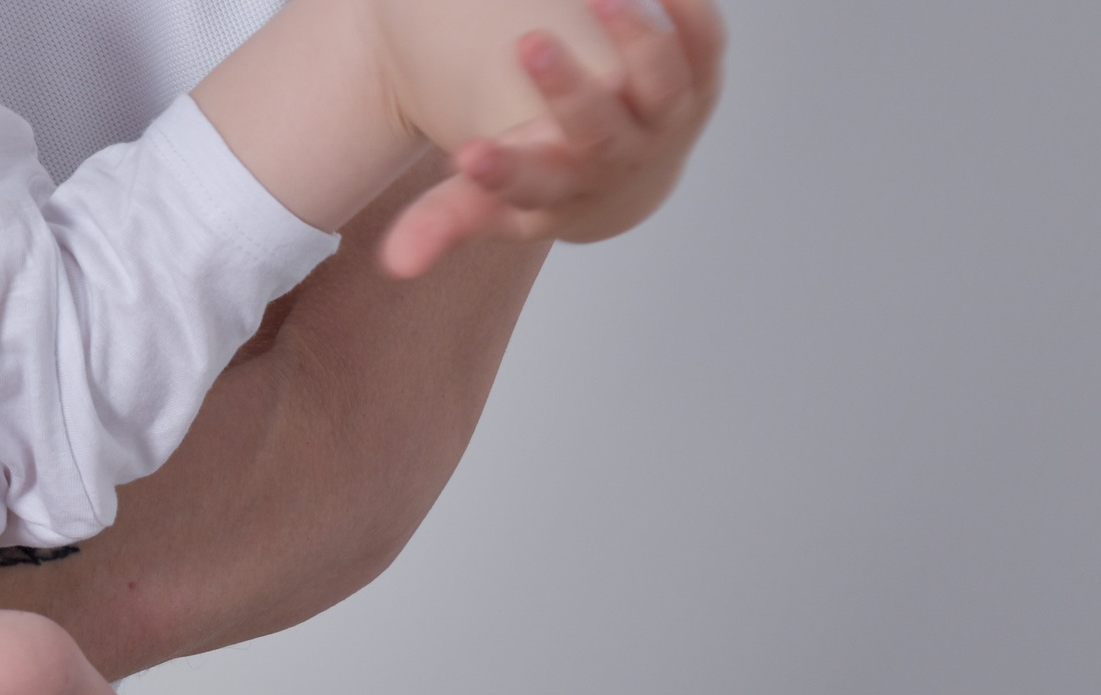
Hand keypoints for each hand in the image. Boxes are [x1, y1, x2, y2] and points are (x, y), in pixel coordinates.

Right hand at [381, 0, 723, 277]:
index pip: (530, 188)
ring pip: (660, 85)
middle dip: (566, 90)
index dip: (502, 174)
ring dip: (636, 41)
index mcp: (561, 191)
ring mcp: (665, 122)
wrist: (629, 185)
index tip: (466, 156)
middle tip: (527, 44)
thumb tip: (395, 264)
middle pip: (597, 132)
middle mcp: (619, 160)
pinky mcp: (700, 83)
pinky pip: (705, 43)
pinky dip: (690, 13)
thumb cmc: (549, 183)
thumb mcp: (494, 207)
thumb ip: (444, 223)